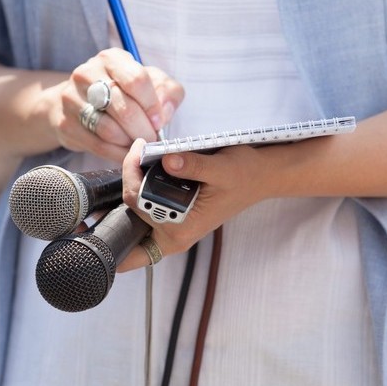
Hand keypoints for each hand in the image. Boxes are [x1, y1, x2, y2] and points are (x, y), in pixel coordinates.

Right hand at [48, 48, 183, 161]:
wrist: (77, 102)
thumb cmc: (121, 91)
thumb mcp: (149, 82)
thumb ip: (167, 91)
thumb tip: (165, 111)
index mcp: (111, 59)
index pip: (137, 80)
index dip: (152, 105)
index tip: (159, 121)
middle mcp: (87, 74)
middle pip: (124, 108)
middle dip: (143, 129)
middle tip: (151, 139)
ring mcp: (72, 99)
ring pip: (109, 130)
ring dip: (130, 142)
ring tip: (137, 144)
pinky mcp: (66, 124)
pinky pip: (98, 146)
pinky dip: (117, 153)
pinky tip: (125, 152)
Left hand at [117, 139, 272, 271]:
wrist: (259, 178)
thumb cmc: (243, 174)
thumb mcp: (221, 168)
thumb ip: (194, 166)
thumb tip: (168, 160)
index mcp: (181, 230)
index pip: (137, 203)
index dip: (130, 175)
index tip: (139, 149)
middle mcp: (172, 237)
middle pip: (129, 211)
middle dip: (128, 181)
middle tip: (139, 150)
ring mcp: (171, 231)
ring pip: (132, 216)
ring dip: (131, 188)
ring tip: (140, 158)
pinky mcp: (172, 221)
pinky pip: (143, 215)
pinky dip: (139, 195)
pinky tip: (144, 171)